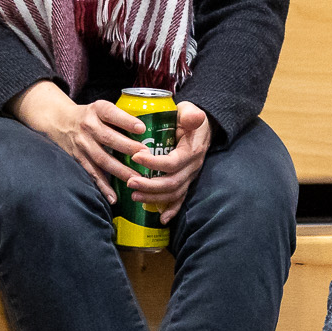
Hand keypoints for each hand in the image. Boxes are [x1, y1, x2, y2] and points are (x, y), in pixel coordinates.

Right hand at [10, 81, 152, 201]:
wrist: (58, 121)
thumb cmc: (90, 116)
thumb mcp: (102, 108)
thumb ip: (121, 117)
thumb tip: (152, 129)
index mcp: (97, 110)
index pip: (111, 114)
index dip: (126, 121)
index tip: (141, 129)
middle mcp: (88, 126)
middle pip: (108, 138)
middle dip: (128, 147)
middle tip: (146, 156)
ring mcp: (82, 144)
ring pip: (102, 159)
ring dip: (120, 170)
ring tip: (136, 179)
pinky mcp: (78, 159)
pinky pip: (92, 173)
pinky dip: (103, 186)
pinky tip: (114, 197)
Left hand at [127, 100, 210, 222]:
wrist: (202, 127)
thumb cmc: (189, 118)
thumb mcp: (189, 111)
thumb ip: (191, 114)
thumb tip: (194, 117)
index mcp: (191, 151)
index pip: (173, 162)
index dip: (154, 163)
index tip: (136, 157)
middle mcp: (192, 167)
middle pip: (172, 183)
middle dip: (149, 185)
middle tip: (129, 182)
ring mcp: (190, 177)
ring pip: (173, 193)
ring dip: (153, 197)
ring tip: (133, 195)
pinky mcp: (186, 182)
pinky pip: (180, 199)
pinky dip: (172, 210)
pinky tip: (161, 219)